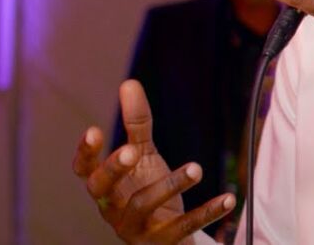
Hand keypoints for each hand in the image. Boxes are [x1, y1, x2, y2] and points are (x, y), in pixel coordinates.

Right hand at [72, 80, 236, 243]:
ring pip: (144, 206)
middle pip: (104, 190)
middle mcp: (113, 208)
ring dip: (170, 185)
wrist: (166, 237)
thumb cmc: (145, 189)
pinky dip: (206, 213)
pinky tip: (228, 199)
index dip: (85, 154)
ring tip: (196, 167)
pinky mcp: (163, 241)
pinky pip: (184, 227)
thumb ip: (136, 124)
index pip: (85, 171)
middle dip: (115, 169)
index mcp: (106, 186)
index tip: (94, 130)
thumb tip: (129, 83)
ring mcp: (136, 227)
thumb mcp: (143, 156)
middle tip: (131, 150)